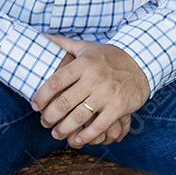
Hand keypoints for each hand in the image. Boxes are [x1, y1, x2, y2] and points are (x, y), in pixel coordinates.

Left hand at [32, 35, 149, 147]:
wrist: (140, 62)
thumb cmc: (108, 56)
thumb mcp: (86, 46)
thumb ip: (63, 43)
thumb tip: (41, 35)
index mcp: (83, 63)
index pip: (55, 82)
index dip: (41, 96)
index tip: (35, 106)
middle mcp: (93, 78)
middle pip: (64, 103)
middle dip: (50, 117)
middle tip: (45, 123)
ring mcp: (106, 93)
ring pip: (79, 117)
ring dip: (64, 129)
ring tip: (57, 133)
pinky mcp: (119, 106)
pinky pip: (99, 126)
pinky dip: (86, 136)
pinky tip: (77, 139)